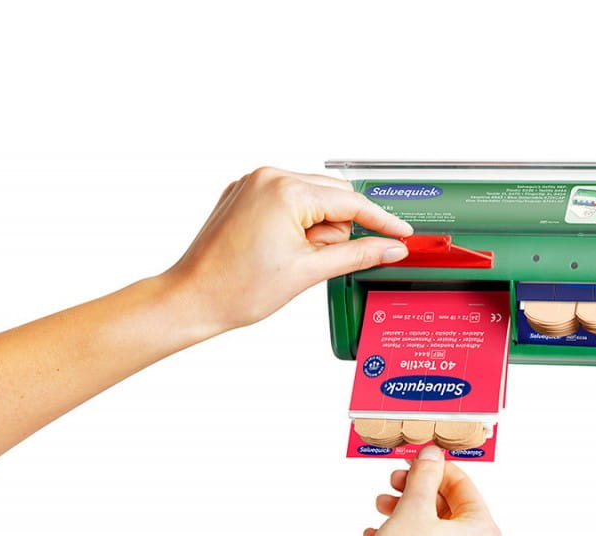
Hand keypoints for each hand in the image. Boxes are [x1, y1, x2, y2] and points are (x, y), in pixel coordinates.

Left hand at [163, 166, 412, 338]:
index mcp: (285, 191)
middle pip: (333, 197)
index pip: (350, 202)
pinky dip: (297, 225)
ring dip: (316, 230)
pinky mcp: (243, 195)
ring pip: (312, 200)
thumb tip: (390, 248)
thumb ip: (356, 254)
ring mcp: (253, 183)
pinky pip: (288, 202)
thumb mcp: (307, 272)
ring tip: (291, 260)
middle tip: (318, 262)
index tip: (402, 233)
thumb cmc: (237, 289)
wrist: (192, 299)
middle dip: (337, 231)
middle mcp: (268, 177)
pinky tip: (281, 251)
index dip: (381, 222)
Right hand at [315, 445, 502, 535]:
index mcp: (485, 533)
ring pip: (434, 531)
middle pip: (448, 509)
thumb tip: (432, 456)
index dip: (435, 468)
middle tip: (394, 483)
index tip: (414, 460)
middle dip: (416, 492)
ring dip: (405, 514)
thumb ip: (424, 476)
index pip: (463, 486)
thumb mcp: (412, 508)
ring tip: (380, 509)